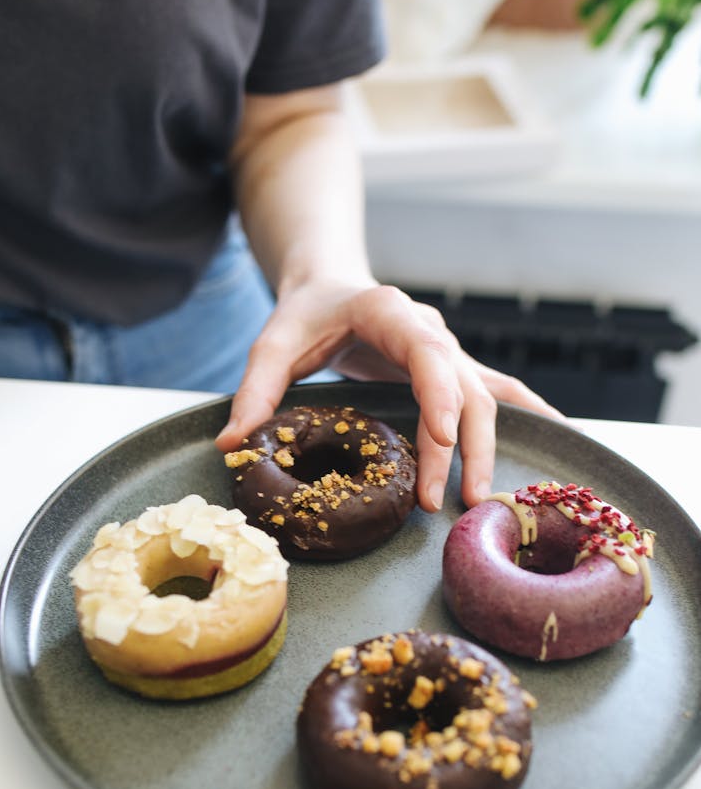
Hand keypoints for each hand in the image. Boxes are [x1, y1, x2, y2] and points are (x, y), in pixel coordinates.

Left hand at [215, 281, 567, 509]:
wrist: (333, 286)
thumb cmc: (305, 314)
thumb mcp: (272, 343)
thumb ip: (254, 390)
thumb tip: (232, 445)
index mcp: (390, 313)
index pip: (428, 353)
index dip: (440, 394)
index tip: (441, 438)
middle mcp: (431, 331)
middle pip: (464, 389)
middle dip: (461, 447)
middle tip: (446, 502)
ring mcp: (449, 351)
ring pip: (486, 399)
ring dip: (486, 449)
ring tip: (479, 502)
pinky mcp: (454, 370)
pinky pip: (500, 391)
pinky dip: (529, 412)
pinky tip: (556, 436)